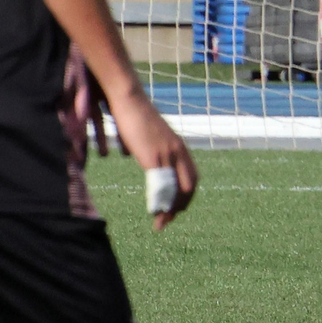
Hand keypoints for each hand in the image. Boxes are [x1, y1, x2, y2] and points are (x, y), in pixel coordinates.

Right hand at [107, 89, 197, 229]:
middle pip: (189, 186)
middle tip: (169, 220)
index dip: (187, 196)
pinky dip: (160, 201)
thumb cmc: (136, 116)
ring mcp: (167, 154)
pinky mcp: (153, 156)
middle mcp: (179, 152)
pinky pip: (161, 184)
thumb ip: (157, 149)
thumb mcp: (153, 135)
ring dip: (169, 209)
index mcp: (180, 147)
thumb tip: (151, 161)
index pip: (192, 178)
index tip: (177, 209)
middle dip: (181, 206)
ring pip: (176, 189)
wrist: (129, 100)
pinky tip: (154, 211)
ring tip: (161, 223)